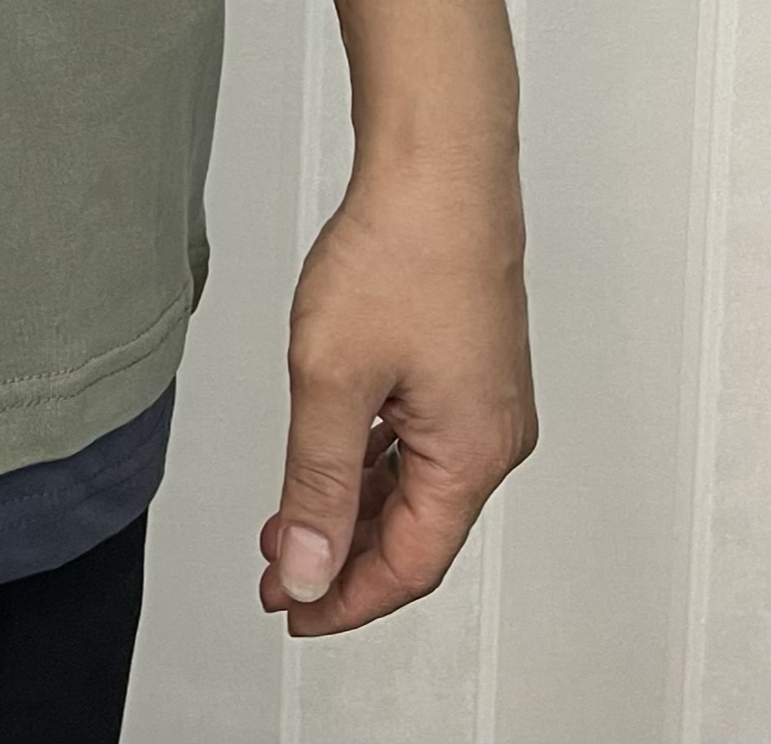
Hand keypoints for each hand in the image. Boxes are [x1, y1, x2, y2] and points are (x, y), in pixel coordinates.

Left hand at [260, 146, 537, 633]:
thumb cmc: (403, 249)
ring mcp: (483, 397)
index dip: (343, 598)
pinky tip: (331, 456)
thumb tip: (308, 567)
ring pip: (414, 482)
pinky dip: (371, 459)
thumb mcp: (332, 376)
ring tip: (289, 516)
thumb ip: (315, 480)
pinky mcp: (467, 362)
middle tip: (278, 569)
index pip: (407, 565)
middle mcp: (492, 434)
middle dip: (342, 555)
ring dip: (352, 505)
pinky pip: (419, 438)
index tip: (291, 610)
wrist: (436, 161)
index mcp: (472, 455)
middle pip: (415, 530)